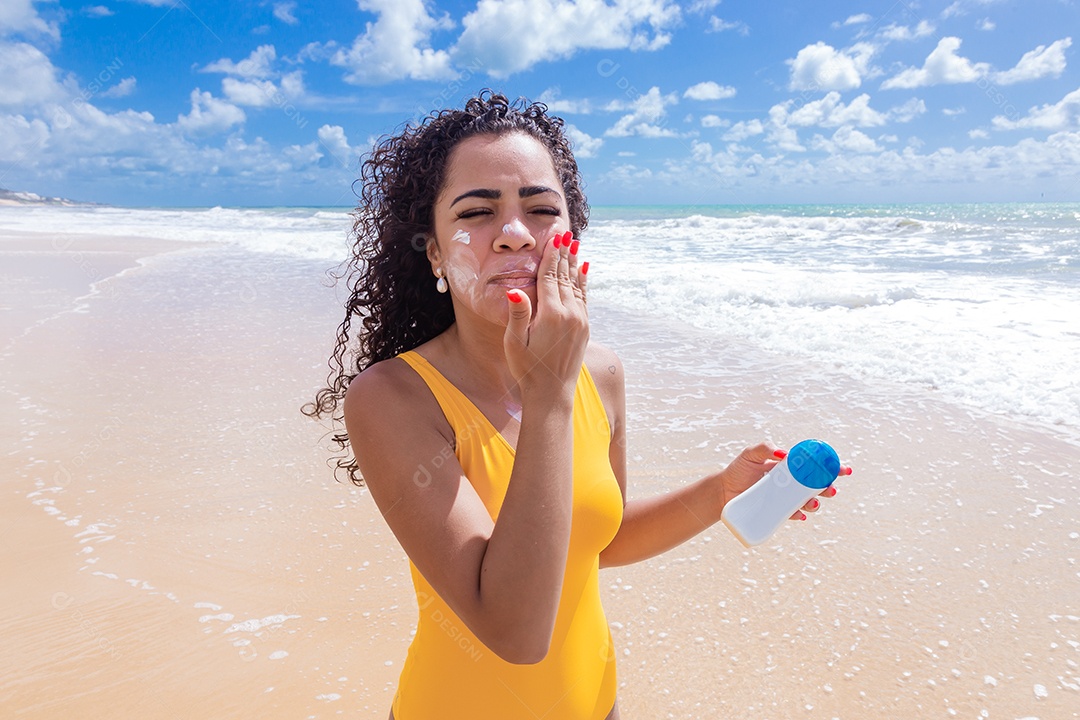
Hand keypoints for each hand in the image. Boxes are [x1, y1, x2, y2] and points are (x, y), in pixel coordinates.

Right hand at [503, 231, 588, 393]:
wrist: (552, 393)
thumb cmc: (527, 369)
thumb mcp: (514, 342)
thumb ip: (517, 313)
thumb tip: (513, 289)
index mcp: (551, 314)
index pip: (550, 276)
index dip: (551, 256)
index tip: (554, 238)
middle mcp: (570, 314)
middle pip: (565, 276)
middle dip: (565, 254)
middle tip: (566, 233)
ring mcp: (580, 321)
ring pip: (577, 285)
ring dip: (574, 264)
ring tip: (575, 245)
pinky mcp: (584, 328)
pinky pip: (584, 297)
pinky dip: (583, 281)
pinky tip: (584, 270)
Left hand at [718, 443, 852, 520]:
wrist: (723, 491)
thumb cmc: (738, 470)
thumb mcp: (750, 455)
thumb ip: (765, 448)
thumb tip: (784, 454)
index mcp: (789, 467)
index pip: (814, 466)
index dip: (831, 467)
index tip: (844, 469)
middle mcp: (790, 483)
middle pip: (816, 485)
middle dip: (828, 487)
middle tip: (830, 489)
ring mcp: (785, 498)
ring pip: (807, 502)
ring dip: (815, 504)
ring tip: (813, 504)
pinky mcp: (777, 511)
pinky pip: (792, 515)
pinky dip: (797, 515)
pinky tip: (799, 516)